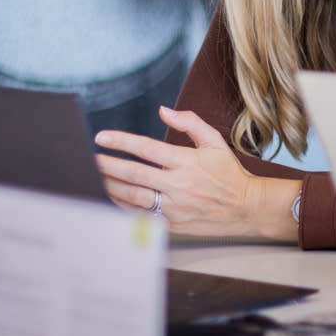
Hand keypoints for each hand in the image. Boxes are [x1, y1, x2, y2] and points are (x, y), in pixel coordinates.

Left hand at [96, 106, 298, 240]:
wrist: (246, 208)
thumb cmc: (228, 173)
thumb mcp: (215, 142)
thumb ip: (190, 123)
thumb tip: (163, 111)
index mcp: (187, 161)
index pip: (147, 148)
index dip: (122, 142)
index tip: (101, 137)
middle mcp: (178, 184)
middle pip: (134, 174)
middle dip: (107, 166)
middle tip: (89, 159)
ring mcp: (174, 207)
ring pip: (133, 196)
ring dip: (109, 186)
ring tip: (92, 178)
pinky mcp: (172, 224)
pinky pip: (140, 215)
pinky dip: (121, 207)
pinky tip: (108, 199)